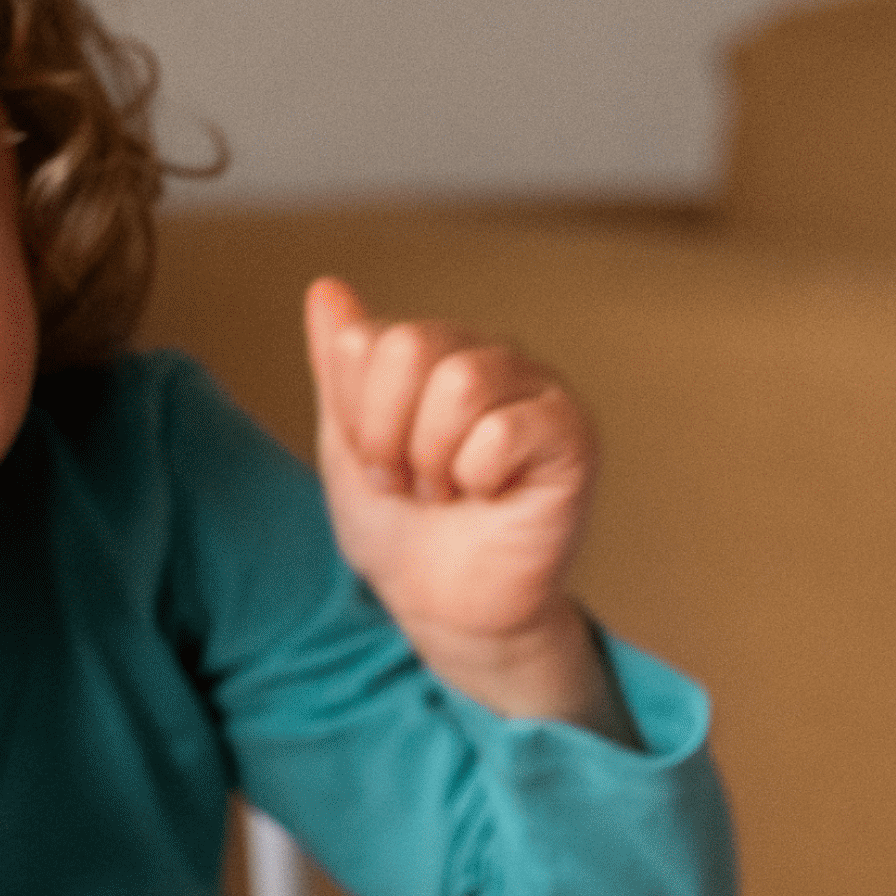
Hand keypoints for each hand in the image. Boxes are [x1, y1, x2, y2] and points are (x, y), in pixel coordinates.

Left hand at [303, 276, 622, 732]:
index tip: (380, 464)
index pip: (368, 340)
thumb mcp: (347, 447)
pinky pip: (505, 429)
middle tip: (411, 482)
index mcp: (435, 351)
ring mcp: (535, 390)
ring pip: (460, 383)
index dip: (358, 418)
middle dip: (390, 437)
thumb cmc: (402, 530)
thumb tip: (324, 287)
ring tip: (449, 491)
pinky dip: (479, 476)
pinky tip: (490, 498)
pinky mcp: (571, 434)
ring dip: (435, 460)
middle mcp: (488, 356)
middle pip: (411, 348)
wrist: (445, 608)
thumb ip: (339, 370)